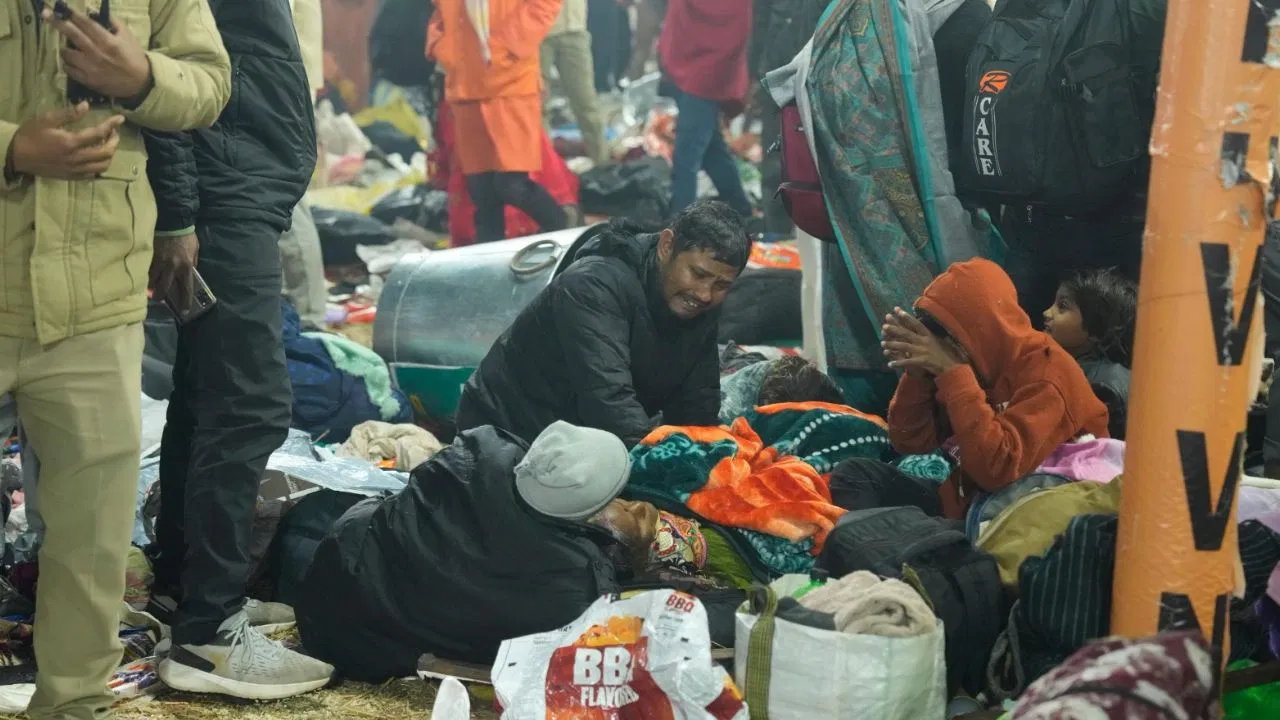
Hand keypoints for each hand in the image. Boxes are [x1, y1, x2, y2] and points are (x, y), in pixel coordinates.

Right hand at [9, 103, 123, 179]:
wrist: (17, 155)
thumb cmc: (31, 135)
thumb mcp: (47, 120)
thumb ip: (68, 114)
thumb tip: (87, 106)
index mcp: (70, 142)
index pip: (99, 133)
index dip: (112, 125)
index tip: (120, 119)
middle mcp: (76, 158)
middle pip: (106, 152)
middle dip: (114, 141)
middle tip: (113, 132)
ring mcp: (75, 170)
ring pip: (103, 166)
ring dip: (110, 154)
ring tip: (107, 144)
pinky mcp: (72, 177)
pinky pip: (93, 174)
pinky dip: (100, 165)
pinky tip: (97, 157)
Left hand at [45, 9, 152, 102]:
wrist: (140, 83)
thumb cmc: (133, 57)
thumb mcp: (127, 36)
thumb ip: (112, 22)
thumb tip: (92, 11)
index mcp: (107, 41)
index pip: (85, 24)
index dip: (72, 14)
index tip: (62, 7)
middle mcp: (97, 53)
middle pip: (72, 34)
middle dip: (57, 22)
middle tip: (46, 15)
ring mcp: (90, 67)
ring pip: (67, 53)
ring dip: (64, 48)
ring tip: (67, 48)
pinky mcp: (88, 80)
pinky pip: (69, 69)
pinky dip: (68, 64)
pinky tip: (72, 62)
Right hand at [149, 234, 199, 312]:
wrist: (172, 220)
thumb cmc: (185, 235)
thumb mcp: (195, 249)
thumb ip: (193, 262)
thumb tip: (190, 273)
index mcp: (186, 266)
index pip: (186, 288)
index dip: (185, 301)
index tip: (184, 311)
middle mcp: (171, 267)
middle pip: (163, 289)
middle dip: (160, 297)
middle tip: (158, 299)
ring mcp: (158, 262)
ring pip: (151, 281)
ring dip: (150, 287)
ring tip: (149, 289)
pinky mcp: (148, 256)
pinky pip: (144, 270)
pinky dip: (144, 275)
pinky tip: (142, 277)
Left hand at [882, 307, 967, 376]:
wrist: (950, 367)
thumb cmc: (942, 353)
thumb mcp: (935, 340)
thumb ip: (925, 334)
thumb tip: (917, 324)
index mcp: (928, 335)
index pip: (916, 323)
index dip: (906, 316)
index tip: (896, 310)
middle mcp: (924, 341)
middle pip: (907, 333)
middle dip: (895, 329)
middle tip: (884, 326)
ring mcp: (922, 351)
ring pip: (904, 346)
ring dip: (892, 345)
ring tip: (882, 344)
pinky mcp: (922, 361)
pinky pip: (907, 361)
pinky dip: (898, 363)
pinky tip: (890, 364)